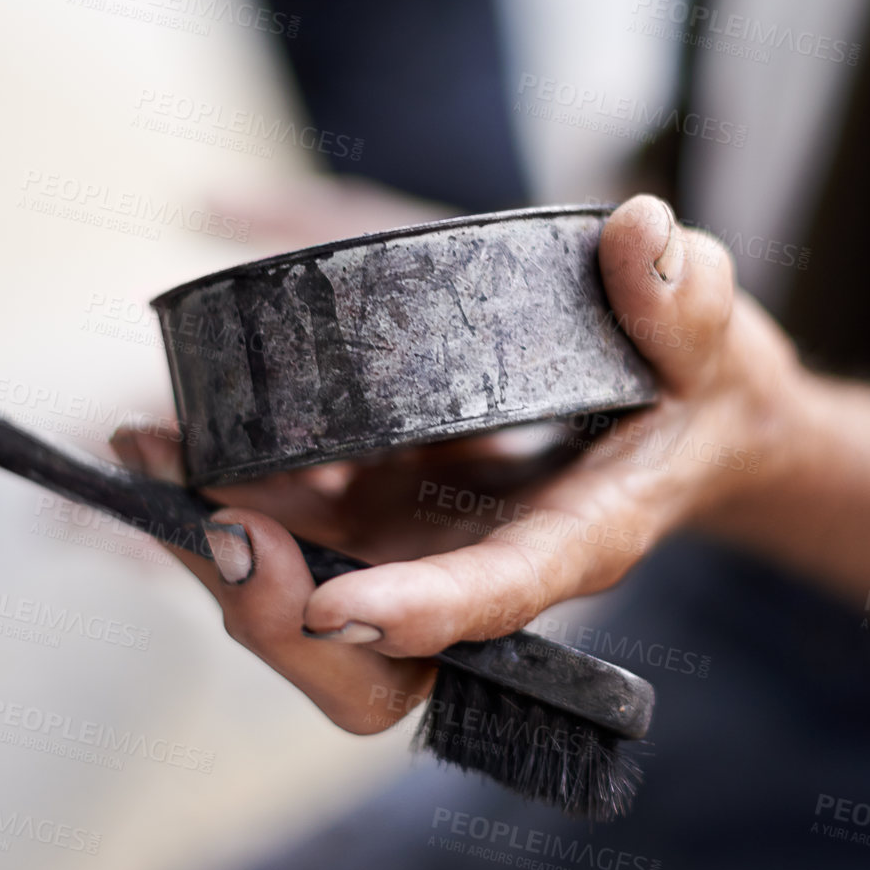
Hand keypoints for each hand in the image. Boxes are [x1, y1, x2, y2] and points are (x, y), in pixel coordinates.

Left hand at [112, 195, 799, 731]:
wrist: (682, 416)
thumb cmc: (702, 391)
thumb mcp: (716, 339)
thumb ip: (688, 299)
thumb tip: (638, 232)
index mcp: (575, 538)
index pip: (497, 594)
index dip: (417, 611)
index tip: (334, 604)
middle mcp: (480, 557)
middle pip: (365, 637)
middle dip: (273, 602)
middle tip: (208, 513)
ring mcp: (422, 538)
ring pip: (302, 591)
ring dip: (215, 540)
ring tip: (153, 445)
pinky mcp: (385, 503)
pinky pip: (286, 525)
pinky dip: (221, 490)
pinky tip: (174, 427)